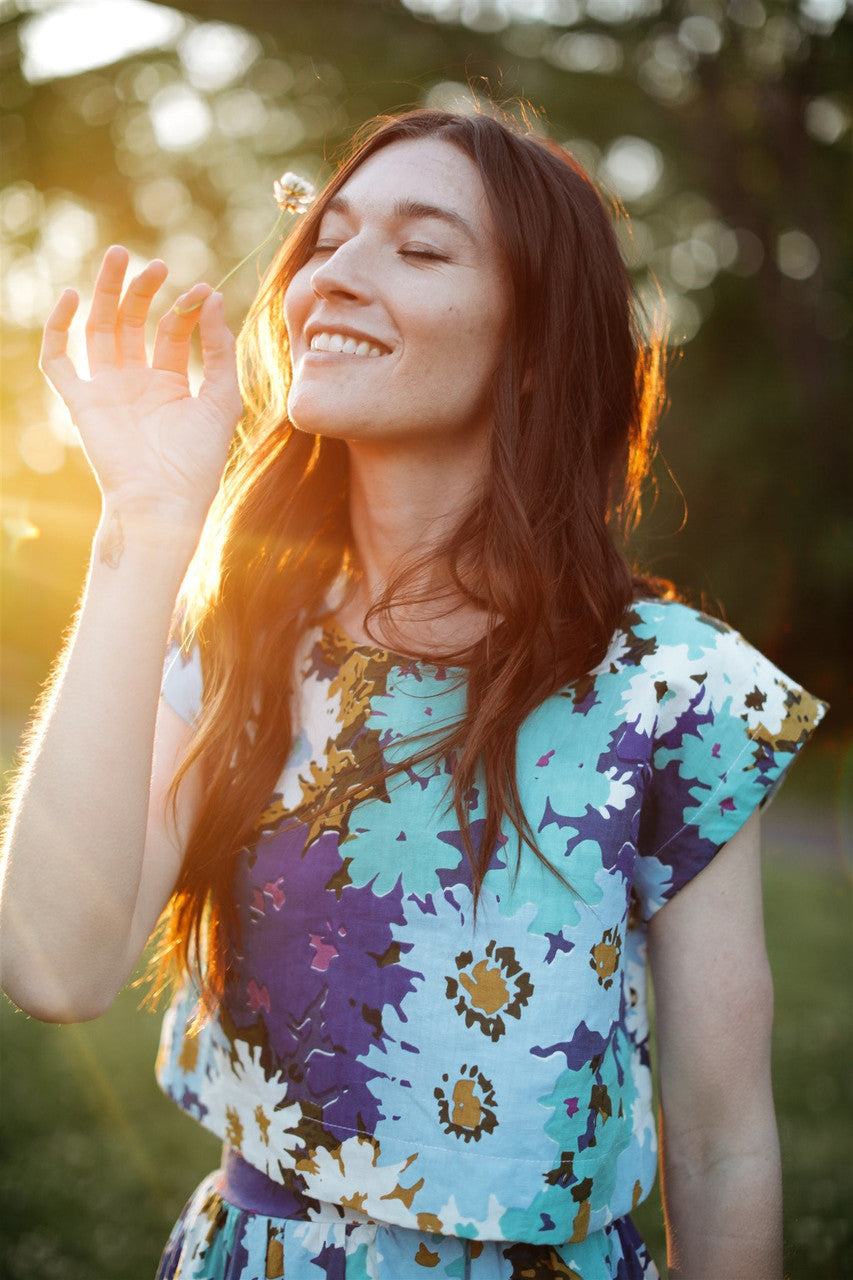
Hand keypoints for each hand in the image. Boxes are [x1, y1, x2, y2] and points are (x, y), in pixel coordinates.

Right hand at [40, 246, 242, 533]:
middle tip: (155, 264)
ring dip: (106, 293)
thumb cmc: (198, 462)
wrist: (164, 502)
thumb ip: (221, 350)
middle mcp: (136, 383)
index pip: (173, 332)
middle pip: (132, 323)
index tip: (204, 292)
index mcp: (171, 385)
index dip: (187, 308)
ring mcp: (107, 390)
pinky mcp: (81, 403)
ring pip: (99, 330)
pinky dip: (59, 328)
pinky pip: (58, 360)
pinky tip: (73, 298)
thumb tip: (215, 298)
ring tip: (119, 256)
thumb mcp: (223, 400)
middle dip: (142, 291)